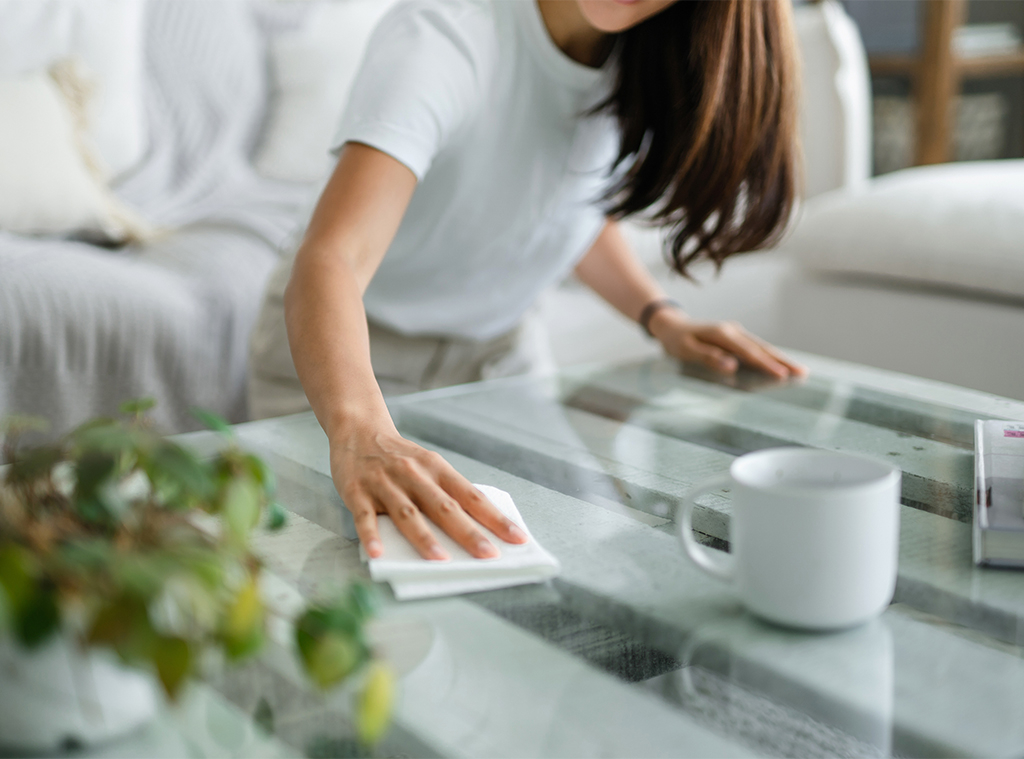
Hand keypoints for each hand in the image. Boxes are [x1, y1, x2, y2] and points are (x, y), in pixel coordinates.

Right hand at [329, 422, 528, 560]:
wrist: (358, 429)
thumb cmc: (399, 456)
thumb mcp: (428, 466)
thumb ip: (445, 492)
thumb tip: (474, 528)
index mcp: (437, 469)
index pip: (471, 496)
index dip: (495, 518)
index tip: (517, 538)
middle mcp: (414, 475)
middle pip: (444, 507)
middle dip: (468, 532)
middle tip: (488, 555)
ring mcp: (385, 484)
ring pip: (407, 513)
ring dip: (424, 537)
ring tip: (440, 560)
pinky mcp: (357, 492)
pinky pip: (364, 517)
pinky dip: (371, 535)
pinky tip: (378, 553)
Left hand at [648, 308, 807, 379]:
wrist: (671, 325)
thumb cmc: (676, 341)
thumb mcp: (686, 350)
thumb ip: (708, 358)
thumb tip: (731, 367)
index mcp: (723, 335)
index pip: (749, 353)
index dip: (766, 366)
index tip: (782, 376)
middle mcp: (733, 331)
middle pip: (762, 348)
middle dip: (783, 362)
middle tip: (803, 374)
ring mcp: (736, 333)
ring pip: (761, 347)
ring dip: (780, 359)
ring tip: (798, 372)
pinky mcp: (735, 338)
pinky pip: (755, 348)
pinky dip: (769, 357)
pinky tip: (779, 366)